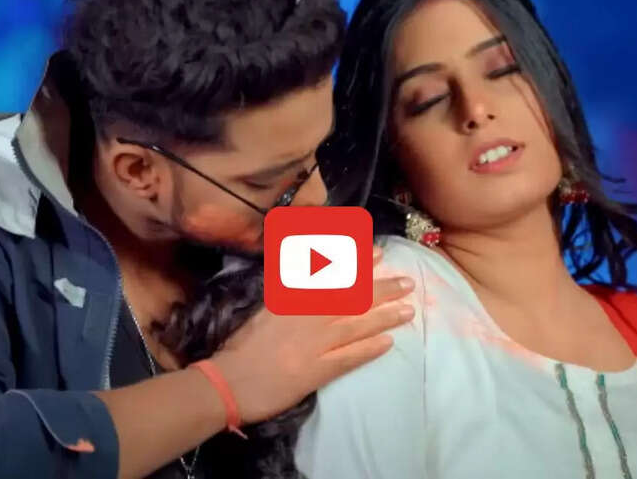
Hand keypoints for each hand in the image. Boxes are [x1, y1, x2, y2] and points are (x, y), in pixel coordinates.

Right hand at [210, 246, 414, 423]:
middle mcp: (306, 316)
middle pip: (351, 298)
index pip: (330, 275)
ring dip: (385, 317)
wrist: (228, 381)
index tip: (379, 254)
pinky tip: (389, 343)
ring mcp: (313, 343)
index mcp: (291, 299)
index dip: (358, 264)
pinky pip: (350, 357)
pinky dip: (370, 349)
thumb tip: (309, 271)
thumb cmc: (240, 347)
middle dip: (382, 289)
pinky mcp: (316, 370)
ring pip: (357, 325)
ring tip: (408, 311)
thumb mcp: (264, 309)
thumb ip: (287, 291)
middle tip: (408, 282)